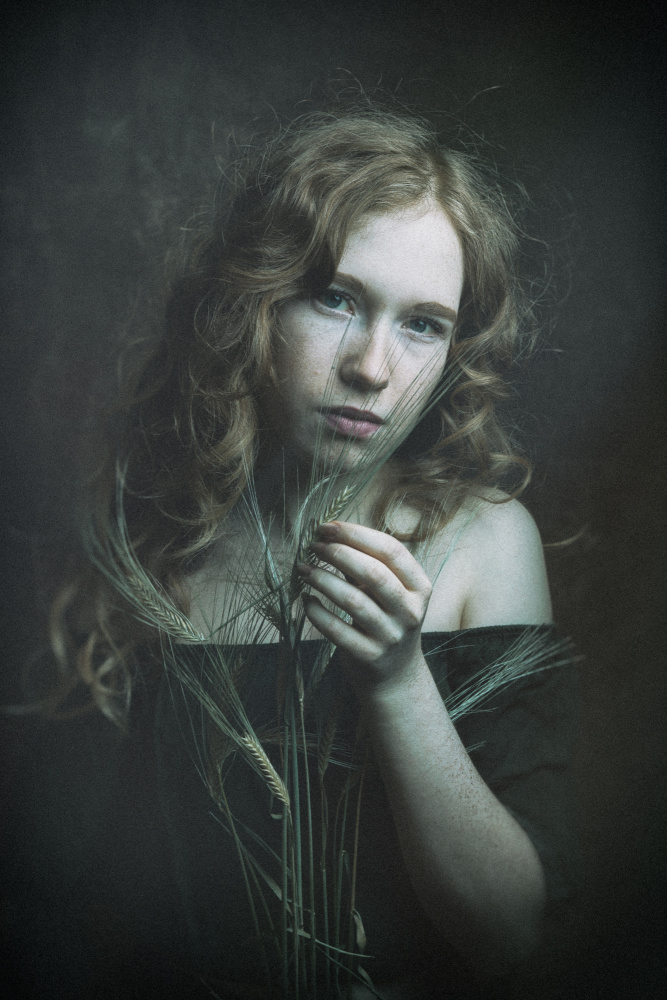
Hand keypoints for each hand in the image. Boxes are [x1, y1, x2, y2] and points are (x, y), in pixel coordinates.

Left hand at [297, 520, 432, 693]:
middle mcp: (410, 611)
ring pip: (352, 601)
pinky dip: (317, 612)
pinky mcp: (369, 656)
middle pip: (373, 573)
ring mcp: (391, 636)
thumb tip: (329, 533)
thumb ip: (366, 563)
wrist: (396, 674)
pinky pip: (337, 630)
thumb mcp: (389, 591)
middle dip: (338, 554)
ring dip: (322, 580)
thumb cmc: (387, 619)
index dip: (356, 534)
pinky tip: (305, 600)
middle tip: (313, 546)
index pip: (391, 550)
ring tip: (303, 569)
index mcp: (420, 587)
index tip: (327, 526)